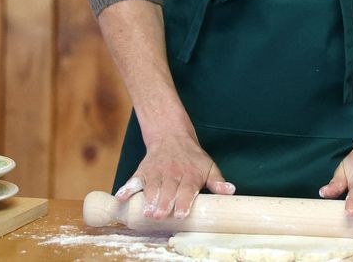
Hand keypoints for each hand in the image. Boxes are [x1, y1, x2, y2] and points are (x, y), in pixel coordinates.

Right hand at [115, 129, 234, 219]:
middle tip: (160, 215)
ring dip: (148, 199)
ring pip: (152, 186)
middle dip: (164, 203)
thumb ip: (217, 182)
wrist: (172, 135)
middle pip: (168, 190)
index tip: (181, 213)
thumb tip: (231, 191)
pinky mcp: (143, 171)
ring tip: (146, 211)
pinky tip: (121, 197)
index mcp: (190, 175)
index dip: (184, 202)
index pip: (187, 189)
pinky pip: (134, 179)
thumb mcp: (208, 167)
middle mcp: (173, 174)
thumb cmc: (193, 158)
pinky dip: (127, 188)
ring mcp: (157, 172)